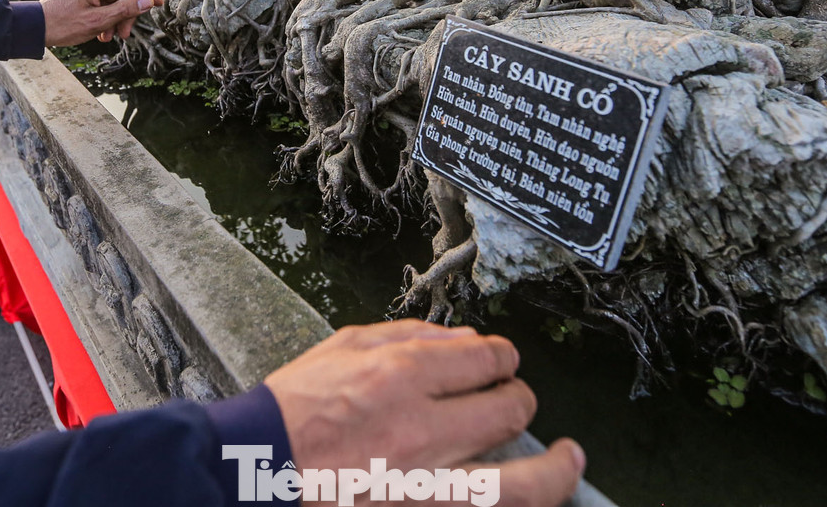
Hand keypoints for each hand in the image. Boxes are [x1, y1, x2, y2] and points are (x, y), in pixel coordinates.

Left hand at [39, 0, 161, 46]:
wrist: (33, 28)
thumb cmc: (62, 25)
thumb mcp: (98, 21)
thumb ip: (124, 10)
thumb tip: (146, 2)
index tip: (159, 5)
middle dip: (125, 15)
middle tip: (123, 34)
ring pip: (110, 1)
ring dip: (114, 19)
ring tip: (108, 37)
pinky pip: (99, 3)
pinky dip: (103, 17)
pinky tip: (99, 33)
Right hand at [263, 320, 583, 505]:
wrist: (256, 471)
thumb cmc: (293, 410)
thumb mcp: (342, 347)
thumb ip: (408, 336)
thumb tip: (465, 339)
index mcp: (399, 375)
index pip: (485, 357)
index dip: (502, 356)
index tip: (500, 361)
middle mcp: (421, 430)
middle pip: (509, 408)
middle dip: (518, 398)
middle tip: (514, 401)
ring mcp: (425, 485)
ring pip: (521, 484)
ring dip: (554, 470)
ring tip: (570, 460)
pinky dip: (517, 500)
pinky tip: (538, 491)